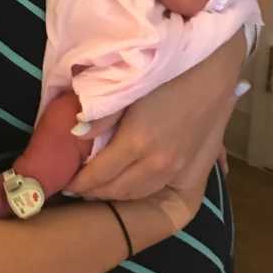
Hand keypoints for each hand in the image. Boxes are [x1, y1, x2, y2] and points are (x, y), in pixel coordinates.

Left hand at [65, 33, 242, 200]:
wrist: (210, 77)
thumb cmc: (165, 77)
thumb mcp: (129, 92)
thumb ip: (102, 115)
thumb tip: (76, 134)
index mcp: (136, 142)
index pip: (99, 174)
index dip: (79, 182)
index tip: (62, 183)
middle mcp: (154, 162)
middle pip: (116, 190)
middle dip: (92, 193)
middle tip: (73, 188)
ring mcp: (172, 167)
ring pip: (136, 194)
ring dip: (112, 196)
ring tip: (94, 190)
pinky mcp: (184, 166)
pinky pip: (153, 188)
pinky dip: (133, 193)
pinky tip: (122, 185)